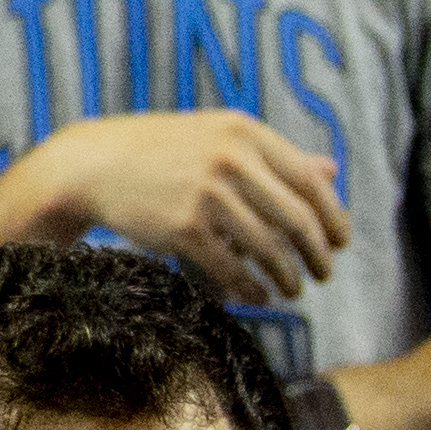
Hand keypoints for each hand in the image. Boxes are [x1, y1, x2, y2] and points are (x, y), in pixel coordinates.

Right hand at [23, 109, 349, 304]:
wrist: (91, 164)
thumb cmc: (160, 152)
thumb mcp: (217, 138)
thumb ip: (274, 156)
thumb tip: (331, 170)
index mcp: (244, 132)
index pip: (310, 181)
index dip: (333, 217)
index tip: (340, 242)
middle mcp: (229, 159)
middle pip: (297, 218)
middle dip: (318, 254)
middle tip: (324, 274)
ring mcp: (206, 193)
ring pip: (269, 249)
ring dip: (288, 277)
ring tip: (292, 290)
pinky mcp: (183, 227)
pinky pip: (232, 269)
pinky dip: (251, 289)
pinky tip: (255, 297)